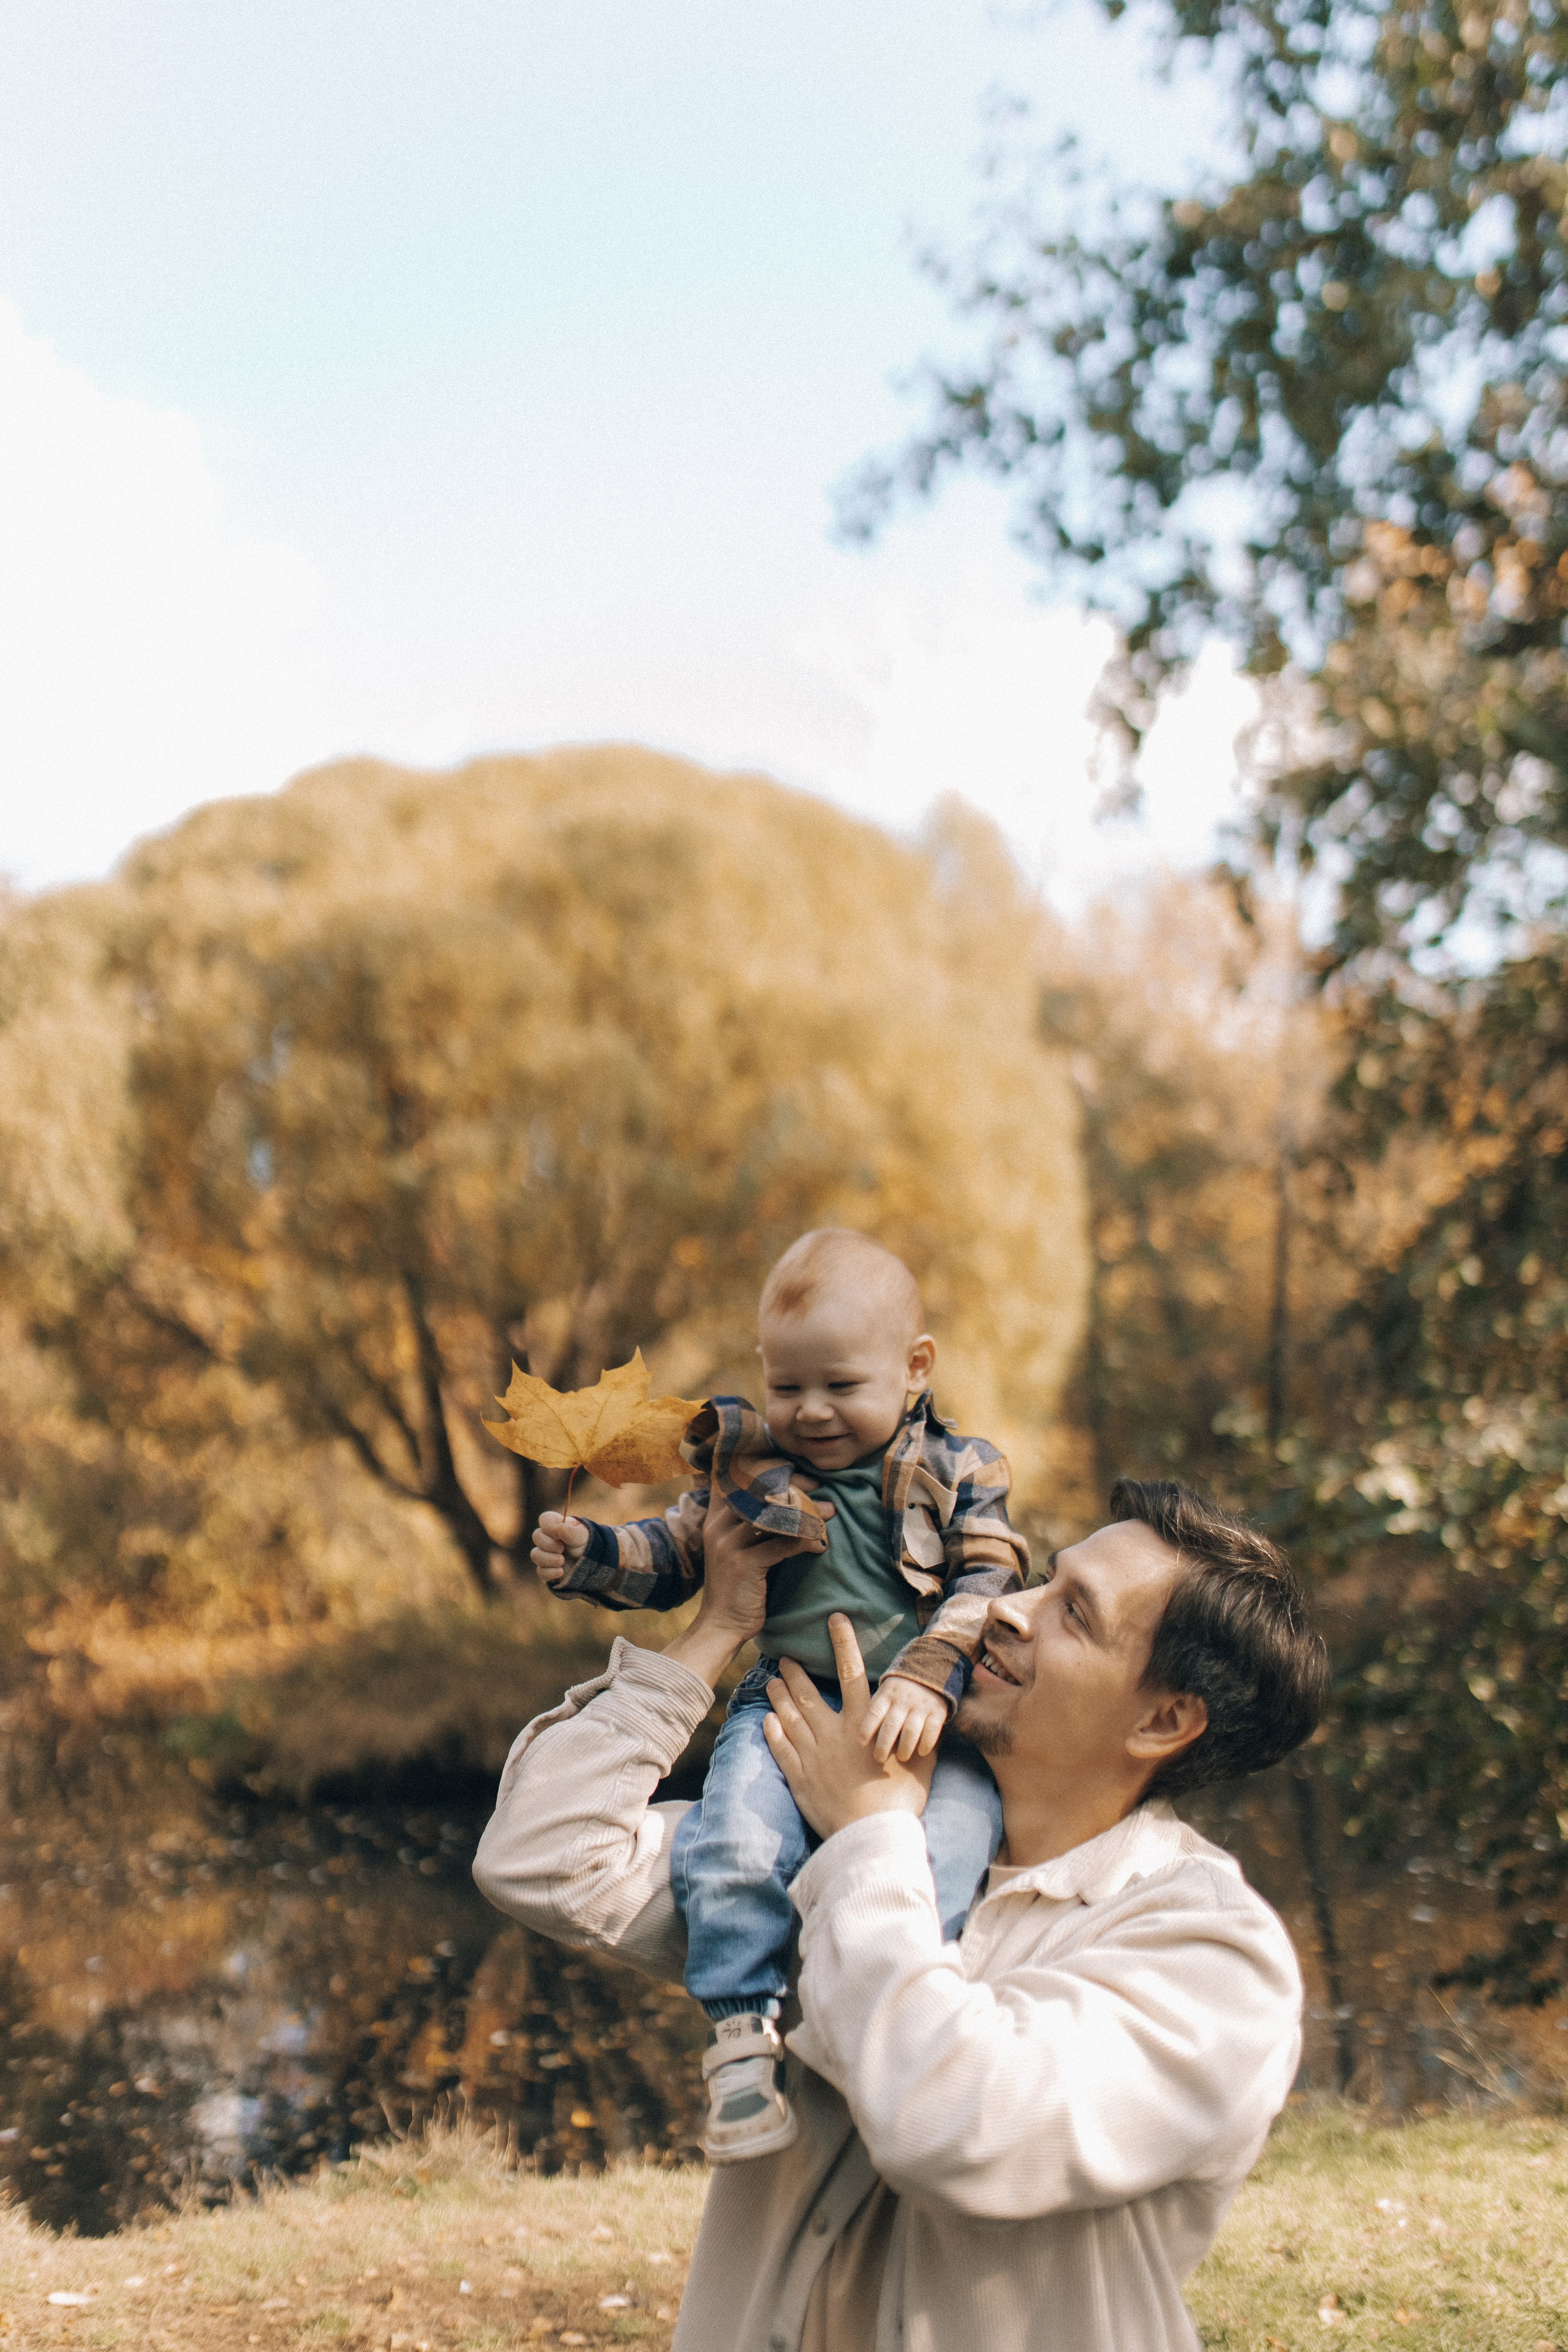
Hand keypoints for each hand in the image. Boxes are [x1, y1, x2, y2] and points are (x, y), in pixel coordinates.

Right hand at [532, 1510, 587, 1587]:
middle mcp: (548, 1538)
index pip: (545, 1519)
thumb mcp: (583, 1537)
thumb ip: (572, 1531)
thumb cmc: (586, 1545)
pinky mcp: (546, 1570)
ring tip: (562, 1561)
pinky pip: (540, 1571)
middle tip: (562, 1549)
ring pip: (535, 1555)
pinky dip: (550, 1572)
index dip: (550, 1527)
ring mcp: (545, 1554)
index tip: (560, 1535)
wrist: (591, 1565)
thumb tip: (559, 1528)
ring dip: (549, 1559)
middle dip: (550, 1544)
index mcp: (557, 1525)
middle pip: (536, 1536)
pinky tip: (561, 1572)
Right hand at [662, 1491, 833, 1690]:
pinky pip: (782, 1544)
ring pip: (774, 1515)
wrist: (720, 1625)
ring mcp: (729, 1544)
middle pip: (759, 1490)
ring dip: (807, 1512)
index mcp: (716, 1517)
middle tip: (819, 1487)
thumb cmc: (737, 1584)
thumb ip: (750, 1522)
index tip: (798, 1473)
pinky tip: (820, 1545)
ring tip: (830, 1513)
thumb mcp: (735, 1547)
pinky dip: (806, 1542)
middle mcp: (718, 1525)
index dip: (768, 1469)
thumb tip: (788, 1499)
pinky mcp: (744, 1564)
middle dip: (794, 1485)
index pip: (738, 1477)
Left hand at [763, 1614, 933, 1838]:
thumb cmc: (901, 1800)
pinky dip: (772, 1732)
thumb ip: (921, 1735)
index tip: (833, 1619)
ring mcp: (813, 1756)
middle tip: (783, 1657)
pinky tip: (766, 1720)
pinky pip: (781, 1749)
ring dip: (779, 1696)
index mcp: (863, 1723)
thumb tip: (935, 1716)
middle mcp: (834, 1733)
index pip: (851, 1672)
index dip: (843, 1643)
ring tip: (771, 1682)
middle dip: (795, 1672)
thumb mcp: (920, 1761)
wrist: (872, 1836)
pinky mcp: (800, 1778)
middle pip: (808, 1693)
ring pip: (790, 1717)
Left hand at [859, 1671, 950, 1762]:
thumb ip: (874, 1711)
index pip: (874, 1713)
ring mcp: (921, 1705)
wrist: (929, 1672)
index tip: (861, 1744)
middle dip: (884, 1745)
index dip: (867, 1729)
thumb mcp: (884, 1694)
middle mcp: (903, 1700)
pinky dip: (926, 1743)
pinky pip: (932, 1730)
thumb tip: (857, 1737)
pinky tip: (921, 1752)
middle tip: (879, 1759)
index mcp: (887, 1695)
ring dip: (905, 1747)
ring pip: (911, 1730)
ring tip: (901, 1758)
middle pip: (891, 1725)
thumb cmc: (898, 1693)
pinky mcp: (937, 1711)